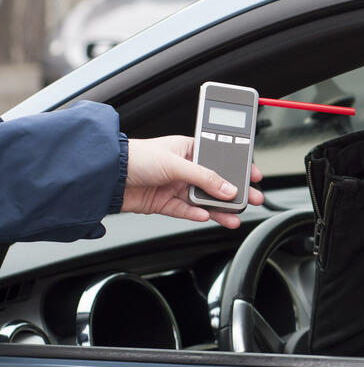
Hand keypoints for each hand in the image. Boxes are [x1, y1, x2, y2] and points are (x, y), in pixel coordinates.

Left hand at [122, 136, 264, 228]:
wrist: (105, 176)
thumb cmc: (135, 157)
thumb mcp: (176, 163)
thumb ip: (205, 178)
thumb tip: (228, 188)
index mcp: (189, 149)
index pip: (221, 158)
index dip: (239, 167)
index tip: (254, 176)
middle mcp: (183, 168)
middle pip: (215, 182)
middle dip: (235, 192)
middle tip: (253, 199)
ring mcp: (174, 186)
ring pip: (203, 200)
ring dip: (218, 209)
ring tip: (234, 217)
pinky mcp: (164, 203)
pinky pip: (186, 211)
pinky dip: (196, 215)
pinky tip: (206, 216)